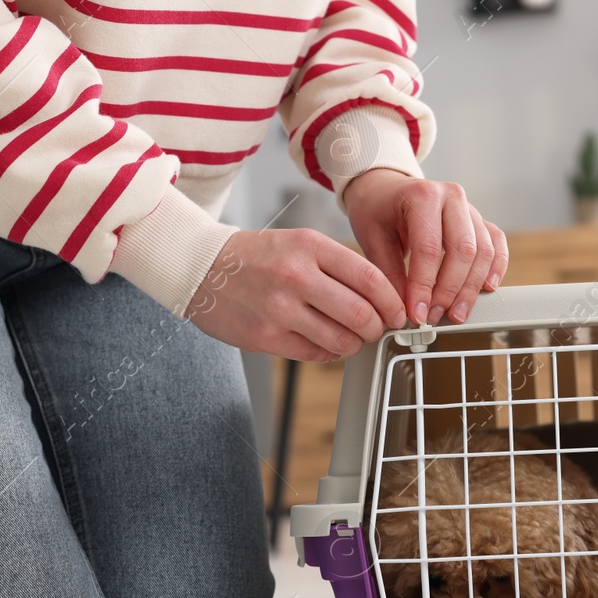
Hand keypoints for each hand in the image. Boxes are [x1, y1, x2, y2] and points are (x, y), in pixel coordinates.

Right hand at [186, 229, 404, 359]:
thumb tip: (381, 298)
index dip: (392, 302)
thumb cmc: (256, 257)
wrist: (201, 268)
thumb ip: (339, 267)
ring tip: (351, 337)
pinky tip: (325, 341)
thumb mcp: (299, 243)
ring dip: (355, 344)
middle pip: (361, 314)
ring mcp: (279, 309)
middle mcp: (295, 276)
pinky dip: (329, 352)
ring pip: (342, 340)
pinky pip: (316, 353)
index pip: (370, 279)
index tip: (396, 312)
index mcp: (309, 247)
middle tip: (377, 329)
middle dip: (378, 328)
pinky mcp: (266, 337)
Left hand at [341, 168, 507, 324]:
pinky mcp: (478, 220)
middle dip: (450, 290)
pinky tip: (486, 288)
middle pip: (463, 250)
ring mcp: (469, 208)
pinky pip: (497, 244)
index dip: (424, 286)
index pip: (429, 248)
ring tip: (456, 312)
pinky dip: (495, 267)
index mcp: (422, 195)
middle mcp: (451, 197)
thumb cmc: (377, 209)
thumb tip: (405, 310)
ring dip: (472, 287)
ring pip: (483, 251)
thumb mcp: (372, 239)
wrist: (384, 189)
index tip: (417, 313)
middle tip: (435, 315)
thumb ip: (390, 274)